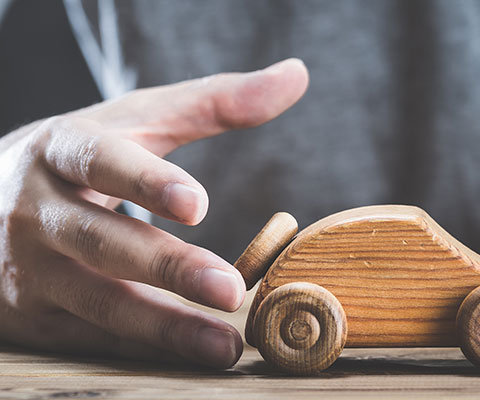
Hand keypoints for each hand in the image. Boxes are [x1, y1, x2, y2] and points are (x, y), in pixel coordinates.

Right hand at [0, 58, 308, 367]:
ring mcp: (29, 269)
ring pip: (98, 302)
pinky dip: (145, 349)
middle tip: (231, 289)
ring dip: (164, 328)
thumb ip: (212, 103)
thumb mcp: (131, 121)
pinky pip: (93, 336)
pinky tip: (193, 356)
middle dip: (168, 268)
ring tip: (224, 346)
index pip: (98, 161)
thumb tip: (295, 76)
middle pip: (102, 241)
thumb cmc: (79, 159)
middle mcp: (36, 211)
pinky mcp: (34, 316)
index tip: (196, 203)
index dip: (144, 181)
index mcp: (60, 150)